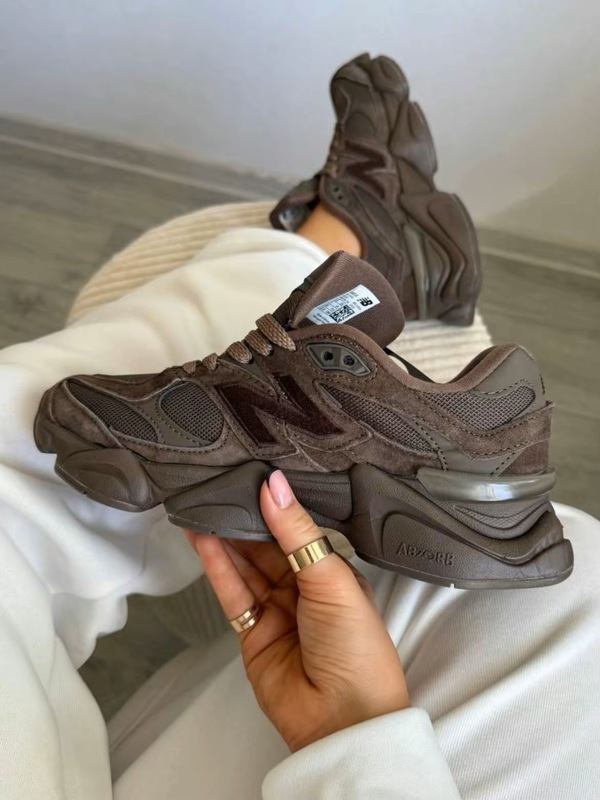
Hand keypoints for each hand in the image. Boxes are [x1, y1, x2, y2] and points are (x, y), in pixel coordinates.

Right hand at [186, 468, 409, 752]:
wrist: (343, 721)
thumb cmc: (354, 644)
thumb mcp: (331, 579)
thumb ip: (297, 532)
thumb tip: (274, 483)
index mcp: (332, 573)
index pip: (298, 531)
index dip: (275, 507)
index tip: (251, 475)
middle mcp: (304, 589)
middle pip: (267, 547)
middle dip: (244, 519)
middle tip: (218, 486)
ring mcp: (276, 611)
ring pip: (246, 566)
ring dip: (224, 538)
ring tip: (201, 505)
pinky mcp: (251, 634)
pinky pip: (232, 592)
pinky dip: (217, 566)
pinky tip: (202, 539)